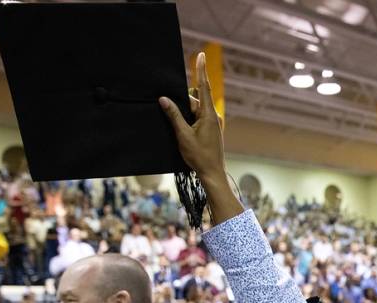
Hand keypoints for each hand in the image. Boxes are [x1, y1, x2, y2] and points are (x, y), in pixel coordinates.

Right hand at [158, 53, 225, 185]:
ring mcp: (212, 122)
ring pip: (194, 110)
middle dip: (182, 104)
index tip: (202, 55)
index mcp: (208, 114)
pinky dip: (188, 120)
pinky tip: (182, 131)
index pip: (204, 87)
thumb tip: (164, 99)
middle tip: (177, 122)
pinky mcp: (209, 128)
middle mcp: (212, 115)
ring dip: (184, 115)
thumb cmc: (199, 156)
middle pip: (194, 100)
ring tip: (181, 132)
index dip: (201, 70)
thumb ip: (174, 115)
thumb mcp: (183, 135)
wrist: (212, 173)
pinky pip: (196, 117)